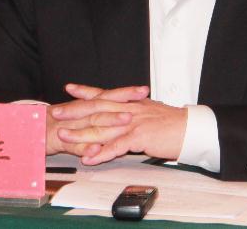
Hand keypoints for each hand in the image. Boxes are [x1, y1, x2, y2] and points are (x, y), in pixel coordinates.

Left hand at [52, 84, 186, 164]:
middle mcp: (129, 109)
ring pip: (102, 127)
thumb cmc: (173, 123)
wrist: (190, 129)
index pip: (105, 94)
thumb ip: (134, 111)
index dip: (86, 91)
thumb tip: (124, 113)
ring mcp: (133, 122)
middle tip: (56, 112)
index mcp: (131, 102)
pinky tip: (89, 158)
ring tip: (64, 137)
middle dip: (75, 110)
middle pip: (97, 108)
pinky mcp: (139, 137)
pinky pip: (116, 146)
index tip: (69, 88)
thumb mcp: (151, 111)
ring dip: (81, 133)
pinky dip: (101, 153)